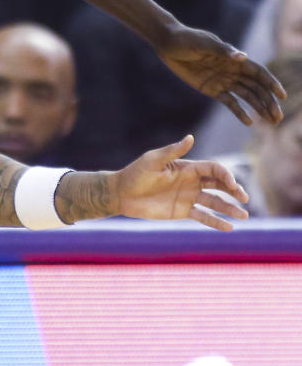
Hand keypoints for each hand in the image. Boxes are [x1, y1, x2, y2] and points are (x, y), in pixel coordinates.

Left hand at [113, 135, 248, 230]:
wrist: (122, 194)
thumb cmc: (136, 173)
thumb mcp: (153, 160)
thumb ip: (173, 151)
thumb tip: (190, 137)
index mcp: (186, 167)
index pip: (213, 169)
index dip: (225, 175)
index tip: (232, 184)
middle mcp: (191, 182)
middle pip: (219, 184)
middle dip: (234, 190)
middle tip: (244, 198)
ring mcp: (188, 197)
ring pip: (215, 202)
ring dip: (230, 208)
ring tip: (244, 215)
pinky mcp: (183, 212)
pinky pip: (204, 217)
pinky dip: (216, 222)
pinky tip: (229, 228)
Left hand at [154, 22, 285, 125]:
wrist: (168, 44)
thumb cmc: (188, 39)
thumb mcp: (205, 43)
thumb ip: (223, 51)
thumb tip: (242, 57)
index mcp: (234, 59)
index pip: (258, 73)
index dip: (271, 84)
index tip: (282, 96)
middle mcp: (233, 71)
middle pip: (256, 88)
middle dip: (268, 102)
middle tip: (278, 117)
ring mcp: (223, 80)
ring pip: (247, 96)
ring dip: (259, 108)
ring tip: (271, 121)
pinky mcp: (211, 89)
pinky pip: (229, 102)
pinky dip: (240, 112)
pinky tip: (249, 122)